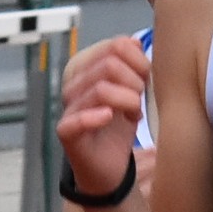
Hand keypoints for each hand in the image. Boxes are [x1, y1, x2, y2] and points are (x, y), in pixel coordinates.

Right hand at [56, 34, 147, 195]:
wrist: (110, 169)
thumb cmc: (118, 129)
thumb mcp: (132, 95)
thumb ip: (133, 69)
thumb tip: (134, 42)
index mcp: (89, 71)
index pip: (114, 47)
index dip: (138, 61)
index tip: (146, 80)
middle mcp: (75, 85)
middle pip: (109, 65)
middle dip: (135, 82)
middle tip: (140, 100)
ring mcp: (69, 107)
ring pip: (100, 89)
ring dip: (127, 100)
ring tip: (134, 112)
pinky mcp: (66, 132)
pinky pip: (77, 119)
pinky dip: (96, 116)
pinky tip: (110, 117)